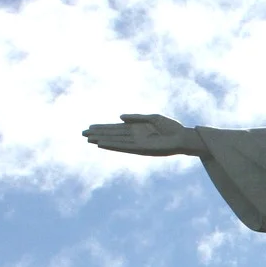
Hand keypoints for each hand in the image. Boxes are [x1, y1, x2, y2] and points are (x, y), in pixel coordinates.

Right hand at [82, 113, 196, 156]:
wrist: (183, 137)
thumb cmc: (171, 127)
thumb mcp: (152, 118)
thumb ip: (136, 117)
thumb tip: (120, 117)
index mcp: (136, 129)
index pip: (115, 129)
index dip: (103, 128)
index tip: (90, 127)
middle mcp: (134, 137)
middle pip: (112, 135)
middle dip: (98, 134)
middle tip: (82, 134)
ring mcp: (136, 143)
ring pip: (115, 141)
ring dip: (102, 140)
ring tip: (89, 139)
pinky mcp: (141, 149)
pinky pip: (124, 147)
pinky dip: (113, 145)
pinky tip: (103, 143)